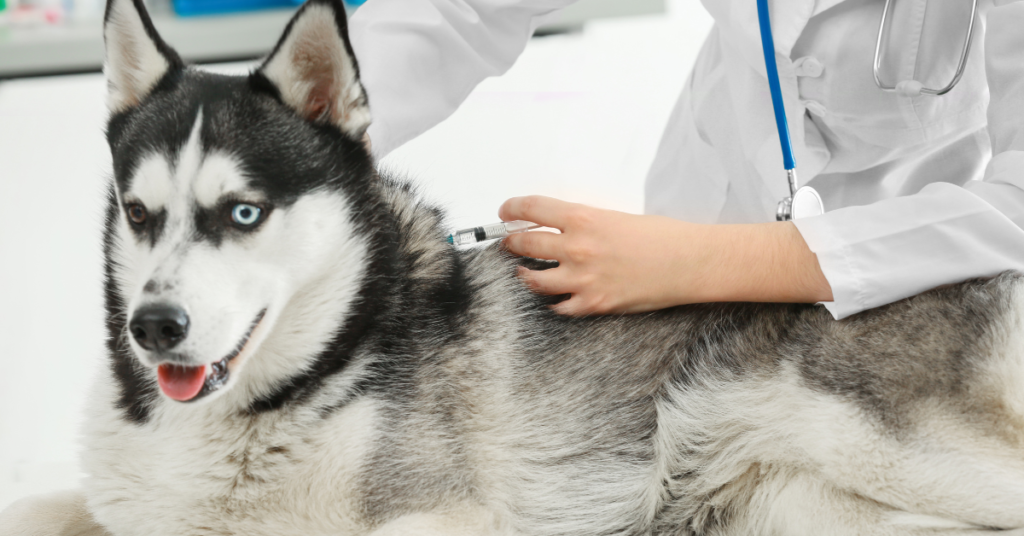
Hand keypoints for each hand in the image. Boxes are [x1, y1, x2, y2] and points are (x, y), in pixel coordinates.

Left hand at [499, 195, 832, 315]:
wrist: (690, 262)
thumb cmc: (663, 236)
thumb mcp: (617, 216)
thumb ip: (584, 222)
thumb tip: (560, 225)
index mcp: (583, 218)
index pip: (531, 209)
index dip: (512, 210)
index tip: (505, 213)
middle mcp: (577, 247)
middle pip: (525, 244)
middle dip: (511, 243)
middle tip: (508, 243)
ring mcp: (583, 279)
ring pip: (533, 279)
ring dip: (524, 273)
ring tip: (524, 271)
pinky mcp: (594, 303)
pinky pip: (560, 306)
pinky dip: (554, 301)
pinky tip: (554, 296)